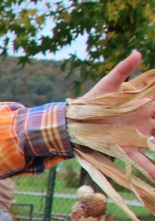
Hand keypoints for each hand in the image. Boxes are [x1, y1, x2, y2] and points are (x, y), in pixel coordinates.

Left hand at [79, 51, 154, 179]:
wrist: (73, 121)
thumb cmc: (92, 101)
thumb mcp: (108, 85)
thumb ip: (123, 70)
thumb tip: (137, 52)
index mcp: (144, 105)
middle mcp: (144, 122)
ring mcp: (137, 137)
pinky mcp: (126, 149)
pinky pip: (141, 160)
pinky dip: (150, 168)